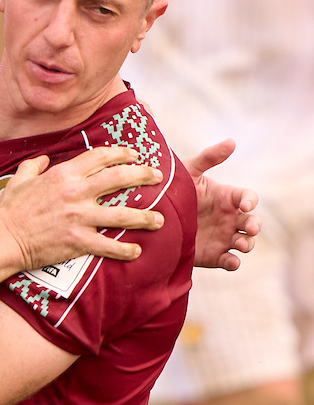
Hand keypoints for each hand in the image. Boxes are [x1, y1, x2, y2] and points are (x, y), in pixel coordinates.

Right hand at [0, 146, 163, 270]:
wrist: (3, 239)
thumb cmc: (9, 210)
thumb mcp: (18, 180)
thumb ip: (32, 166)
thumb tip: (42, 159)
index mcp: (62, 175)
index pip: (99, 157)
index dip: (120, 153)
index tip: (133, 154)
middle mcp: (75, 192)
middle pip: (119, 178)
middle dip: (143, 175)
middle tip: (158, 177)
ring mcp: (79, 217)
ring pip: (123, 214)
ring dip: (145, 216)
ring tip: (159, 219)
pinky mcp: (79, 241)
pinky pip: (109, 245)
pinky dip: (125, 249)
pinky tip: (136, 251)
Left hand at [183, 139, 258, 270]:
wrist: (151, 216)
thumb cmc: (172, 190)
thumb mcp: (188, 172)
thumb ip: (208, 158)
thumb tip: (232, 141)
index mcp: (226, 197)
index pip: (247, 198)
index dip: (250, 201)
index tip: (246, 205)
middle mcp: (228, 217)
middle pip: (251, 222)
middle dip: (254, 225)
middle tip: (250, 227)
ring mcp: (223, 237)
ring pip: (245, 242)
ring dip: (247, 243)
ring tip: (239, 244)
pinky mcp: (214, 254)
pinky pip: (229, 261)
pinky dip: (234, 263)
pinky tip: (232, 261)